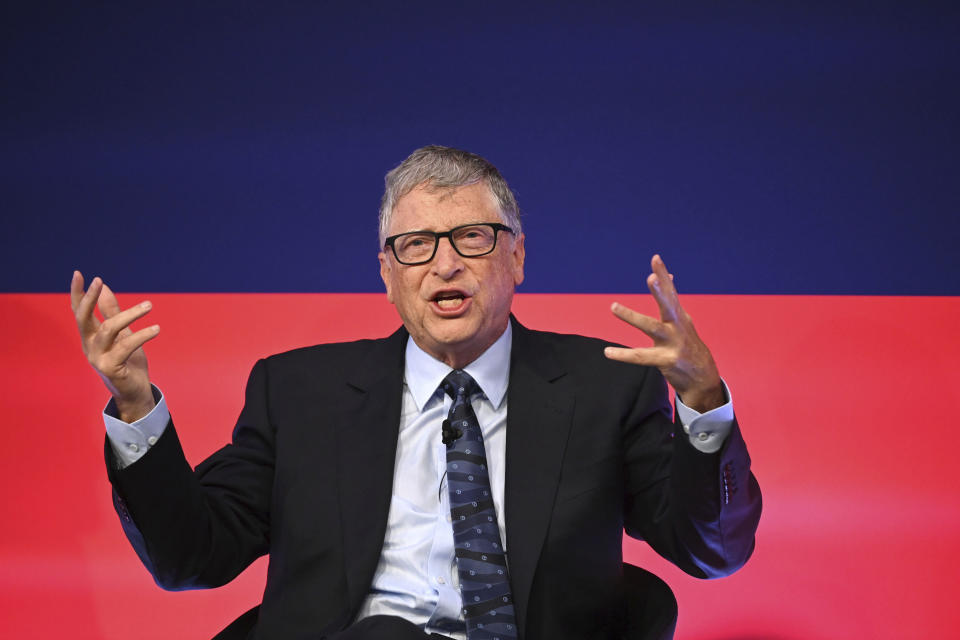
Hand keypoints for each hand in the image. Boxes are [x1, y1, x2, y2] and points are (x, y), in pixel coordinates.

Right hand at [70, 271, 158, 421]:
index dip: (77, 293)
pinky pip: (126, 346)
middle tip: (99, 282)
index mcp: (90, 336)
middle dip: (89, 299)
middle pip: (83, 318)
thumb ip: (112, 313)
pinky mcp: (111, 368)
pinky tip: (156, 329)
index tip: (79, 273)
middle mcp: (89, 345)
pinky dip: (142, 335)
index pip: (79, 311)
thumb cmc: (128, 361)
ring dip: (130, 314)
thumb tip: (106, 289)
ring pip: (109, 329)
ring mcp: (98, 358)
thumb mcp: (122, 334)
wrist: (135, 391)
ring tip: (149, 305)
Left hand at [604, 255, 724, 412]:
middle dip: (661, 291)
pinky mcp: (666, 361)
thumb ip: (671, 301)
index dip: (663, 275)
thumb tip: (667, 276)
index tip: (655, 258)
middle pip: (668, 305)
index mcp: (679, 317)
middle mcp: (678, 327)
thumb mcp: (682, 322)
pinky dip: (624, 355)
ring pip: (651, 328)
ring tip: (613, 307)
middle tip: (651, 277)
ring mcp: (673, 344)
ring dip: (632, 316)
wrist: (703, 379)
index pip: (671, 292)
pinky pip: (641, 357)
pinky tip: (608, 352)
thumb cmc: (688, 346)